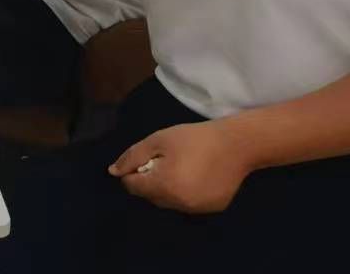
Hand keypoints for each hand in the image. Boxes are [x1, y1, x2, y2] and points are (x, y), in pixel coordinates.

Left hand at [109, 121, 252, 213]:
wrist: (235, 145)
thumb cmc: (194, 139)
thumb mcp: (158, 140)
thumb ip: (133, 156)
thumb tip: (113, 172)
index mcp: (164, 186)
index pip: (133, 187)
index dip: (132, 172)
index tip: (143, 160)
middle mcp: (179, 204)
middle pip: (150, 196)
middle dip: (148, 180)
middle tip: (161, 161)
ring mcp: (196, 209)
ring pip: (168, 203)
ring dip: (165, 189)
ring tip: (178, 168)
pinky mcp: (211, 209)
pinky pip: (188, 204)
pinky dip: (184, 194)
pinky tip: (194, 176)